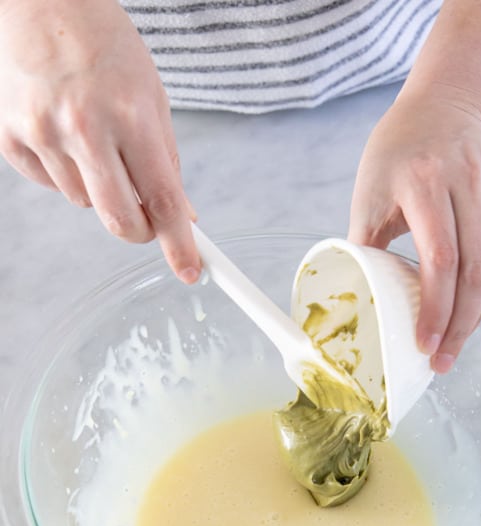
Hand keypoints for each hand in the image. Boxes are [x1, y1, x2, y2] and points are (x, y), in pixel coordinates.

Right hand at [0, 0, 200, 282]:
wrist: (39, 1)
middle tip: (149, 220)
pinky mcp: (10, 138)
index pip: (162, 200)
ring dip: (99, 189)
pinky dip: (65, 174)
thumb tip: (181, 215)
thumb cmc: (102, 43)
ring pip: (85, 204)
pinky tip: (64, 135)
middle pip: (122, 221)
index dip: (179, 245)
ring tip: (94, 139)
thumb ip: (167, 160)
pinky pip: (50, 186)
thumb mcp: (151, 95)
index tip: (190, 270)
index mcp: (130, 115)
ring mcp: (42, 134)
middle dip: (142, 231)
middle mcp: (84, 128)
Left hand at [348, 85, 480, 372]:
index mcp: (425, 183)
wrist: (445, 104)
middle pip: (477, 272)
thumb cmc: (397, 152)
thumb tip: (358, 300)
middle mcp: (469, 186)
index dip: (435, 309)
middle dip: (460, 326)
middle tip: (442, 359)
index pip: (440, 260)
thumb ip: (365, 245)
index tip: (425, 345)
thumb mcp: (368, 192)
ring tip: (458, 337)